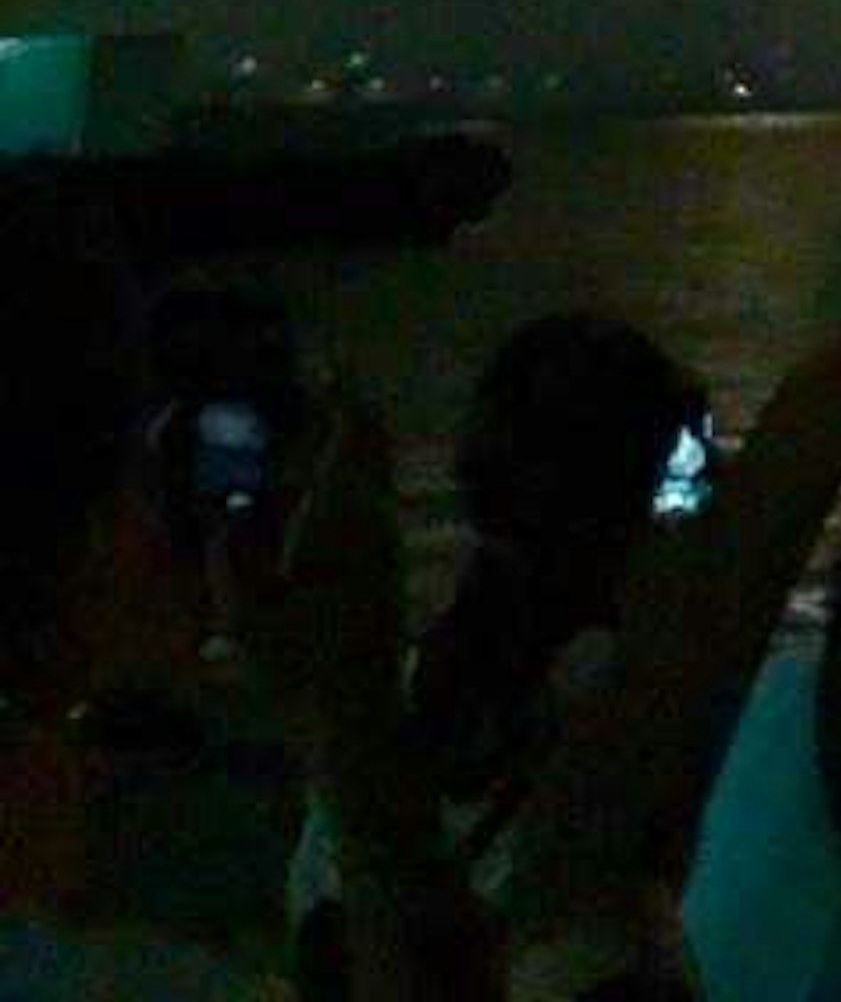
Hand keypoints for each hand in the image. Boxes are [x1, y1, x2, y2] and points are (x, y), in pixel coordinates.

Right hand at [224, 387, 406, 754]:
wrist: (356, 710)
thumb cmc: (298, 668)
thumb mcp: (245, 623)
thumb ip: (230, 565)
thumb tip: (227, 514)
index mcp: (341, 520)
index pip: (350, 438)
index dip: (343, 394)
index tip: (334, 358)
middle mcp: (371, 518)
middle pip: (370, 441)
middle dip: (351, 404)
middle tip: (330, 373)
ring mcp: (384, 538)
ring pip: (376, 466)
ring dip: (355, 435)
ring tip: (331, 409)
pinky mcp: (386, 559)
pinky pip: (374, 491)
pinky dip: (356, 467)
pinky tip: (336, 472)